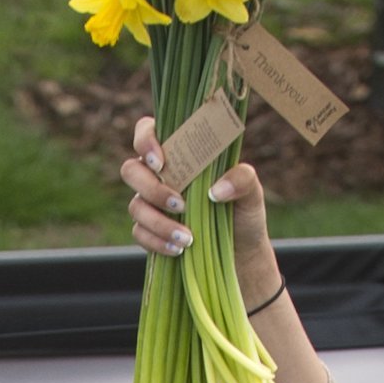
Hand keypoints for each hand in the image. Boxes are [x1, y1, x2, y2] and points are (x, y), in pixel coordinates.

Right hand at [121, 114, 276, 299]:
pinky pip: (140, 233)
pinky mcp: (149, 230)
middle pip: (131, 170)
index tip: (161, 162)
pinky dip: (157, 242)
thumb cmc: (243, 212)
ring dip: (159, 222)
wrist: (242, 251)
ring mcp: (151, 203)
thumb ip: (242, 179)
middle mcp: (159, 174)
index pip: (147, 131)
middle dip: (152, 189)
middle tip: (180, 204)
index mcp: (179, 152)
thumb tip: (217, 190)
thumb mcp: (252, 192)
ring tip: (187, 238)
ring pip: (135, 206)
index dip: (145, 140)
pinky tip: (178, 249)